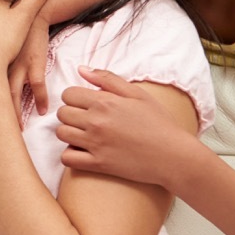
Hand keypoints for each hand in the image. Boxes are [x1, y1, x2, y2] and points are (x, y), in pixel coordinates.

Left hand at [6, 11, 50, 117]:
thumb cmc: (12, 30)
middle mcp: (0, 63)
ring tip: (17, 129)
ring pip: (13, 93)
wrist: (33, 13)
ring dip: (15, 112)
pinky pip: (37, 85)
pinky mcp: (34, 61)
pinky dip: (40, 99)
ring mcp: (17, 63)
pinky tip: (42, 110)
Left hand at [56, 66, 194, 189]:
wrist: (173, 155)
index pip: (68, 94)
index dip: (74, 98)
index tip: (86, 104)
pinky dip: (70, 155)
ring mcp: (95, 144)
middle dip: (71, 114)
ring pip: (61, 134)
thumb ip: (107, 79)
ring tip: (84, 135)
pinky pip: (67, 158)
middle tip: (86, 119)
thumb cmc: (158, 123)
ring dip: (69, 133)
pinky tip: (83, 152)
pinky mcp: (97, 164)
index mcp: (105, 102)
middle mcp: (96, 122)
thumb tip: (81, 69)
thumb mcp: (137, 94)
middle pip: (62, 113)